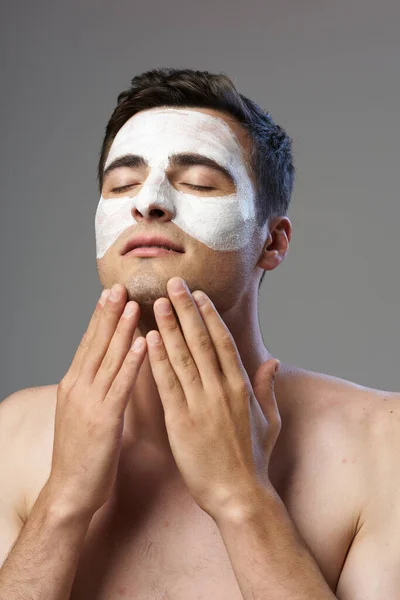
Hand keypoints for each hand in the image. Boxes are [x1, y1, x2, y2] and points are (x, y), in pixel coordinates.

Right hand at [47, 284, 146, 518]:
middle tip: (120, 285)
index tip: (111, 293)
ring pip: (108, 357)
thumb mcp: (82, 413)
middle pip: (95, 343)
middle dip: (108, 313)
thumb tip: (107, 368)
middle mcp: (78, 387)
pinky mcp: (104, 418)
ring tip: (133, 304)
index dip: (100, 317)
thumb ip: (94, 388)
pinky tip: (141, 342)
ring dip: (121, 329)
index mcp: (73, 385)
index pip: (88, 343)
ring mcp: (89, 402)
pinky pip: (120, 384)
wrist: (69, 491)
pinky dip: (131, 361)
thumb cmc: (81, 455)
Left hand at [146, 277, 280, 520]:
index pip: (222, 340)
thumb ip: (268, 387)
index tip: (197, 294)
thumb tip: (274, 361)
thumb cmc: (253, 459)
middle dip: (185, 309)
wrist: (239, 494)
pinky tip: (147, 339)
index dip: (209, 314)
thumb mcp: (269, 420)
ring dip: (168, 326)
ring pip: (182, 355)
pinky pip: (167, 382)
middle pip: (201, 339)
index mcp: (241, 386)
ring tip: (156, 302)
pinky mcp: (180, 420)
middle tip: (172, 283)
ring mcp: (201, 403)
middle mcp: (221, 388)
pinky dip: (157, 358)